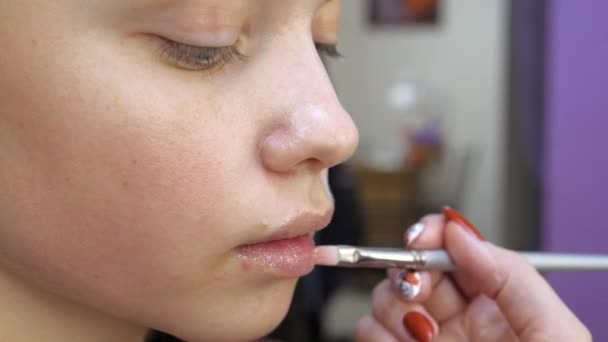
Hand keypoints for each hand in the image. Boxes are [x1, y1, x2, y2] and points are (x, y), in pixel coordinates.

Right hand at [356, 207, 590, 340]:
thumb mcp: (553, 333)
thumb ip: (510, 273)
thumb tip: (460, 231)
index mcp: (498, 303)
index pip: (454, 249)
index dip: (431, 235)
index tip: (418, 240)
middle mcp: (458, 319)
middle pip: (411, 268)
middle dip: (407, 272)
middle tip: (417, 291)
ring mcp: (424, 341)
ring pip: (384, 298)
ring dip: (392, 309)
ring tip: (419, 335)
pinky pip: (368, 332)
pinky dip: (378, 335)